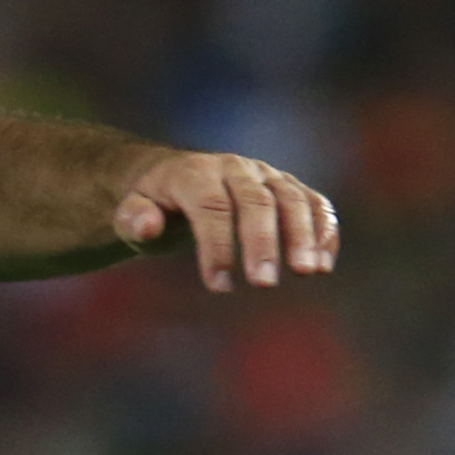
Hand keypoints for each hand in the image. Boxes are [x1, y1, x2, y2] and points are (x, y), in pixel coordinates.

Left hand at [111, 147, 338, 293]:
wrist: (174, 180)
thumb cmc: (152, 207)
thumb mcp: (130, 213)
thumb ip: (133, 220)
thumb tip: (148, 227)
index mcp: (194, 173)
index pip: (212, 206)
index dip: (217, 245)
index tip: (219, 286)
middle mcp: (235, 168)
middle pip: (256, 202)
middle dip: (262, 242)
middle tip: (264, 283)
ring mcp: (265, 175)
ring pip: (292, 198)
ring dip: (303, 235)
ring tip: (308, 272)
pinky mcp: (287, 186)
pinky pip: (313, 203)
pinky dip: (323, 229)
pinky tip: (324, 264)